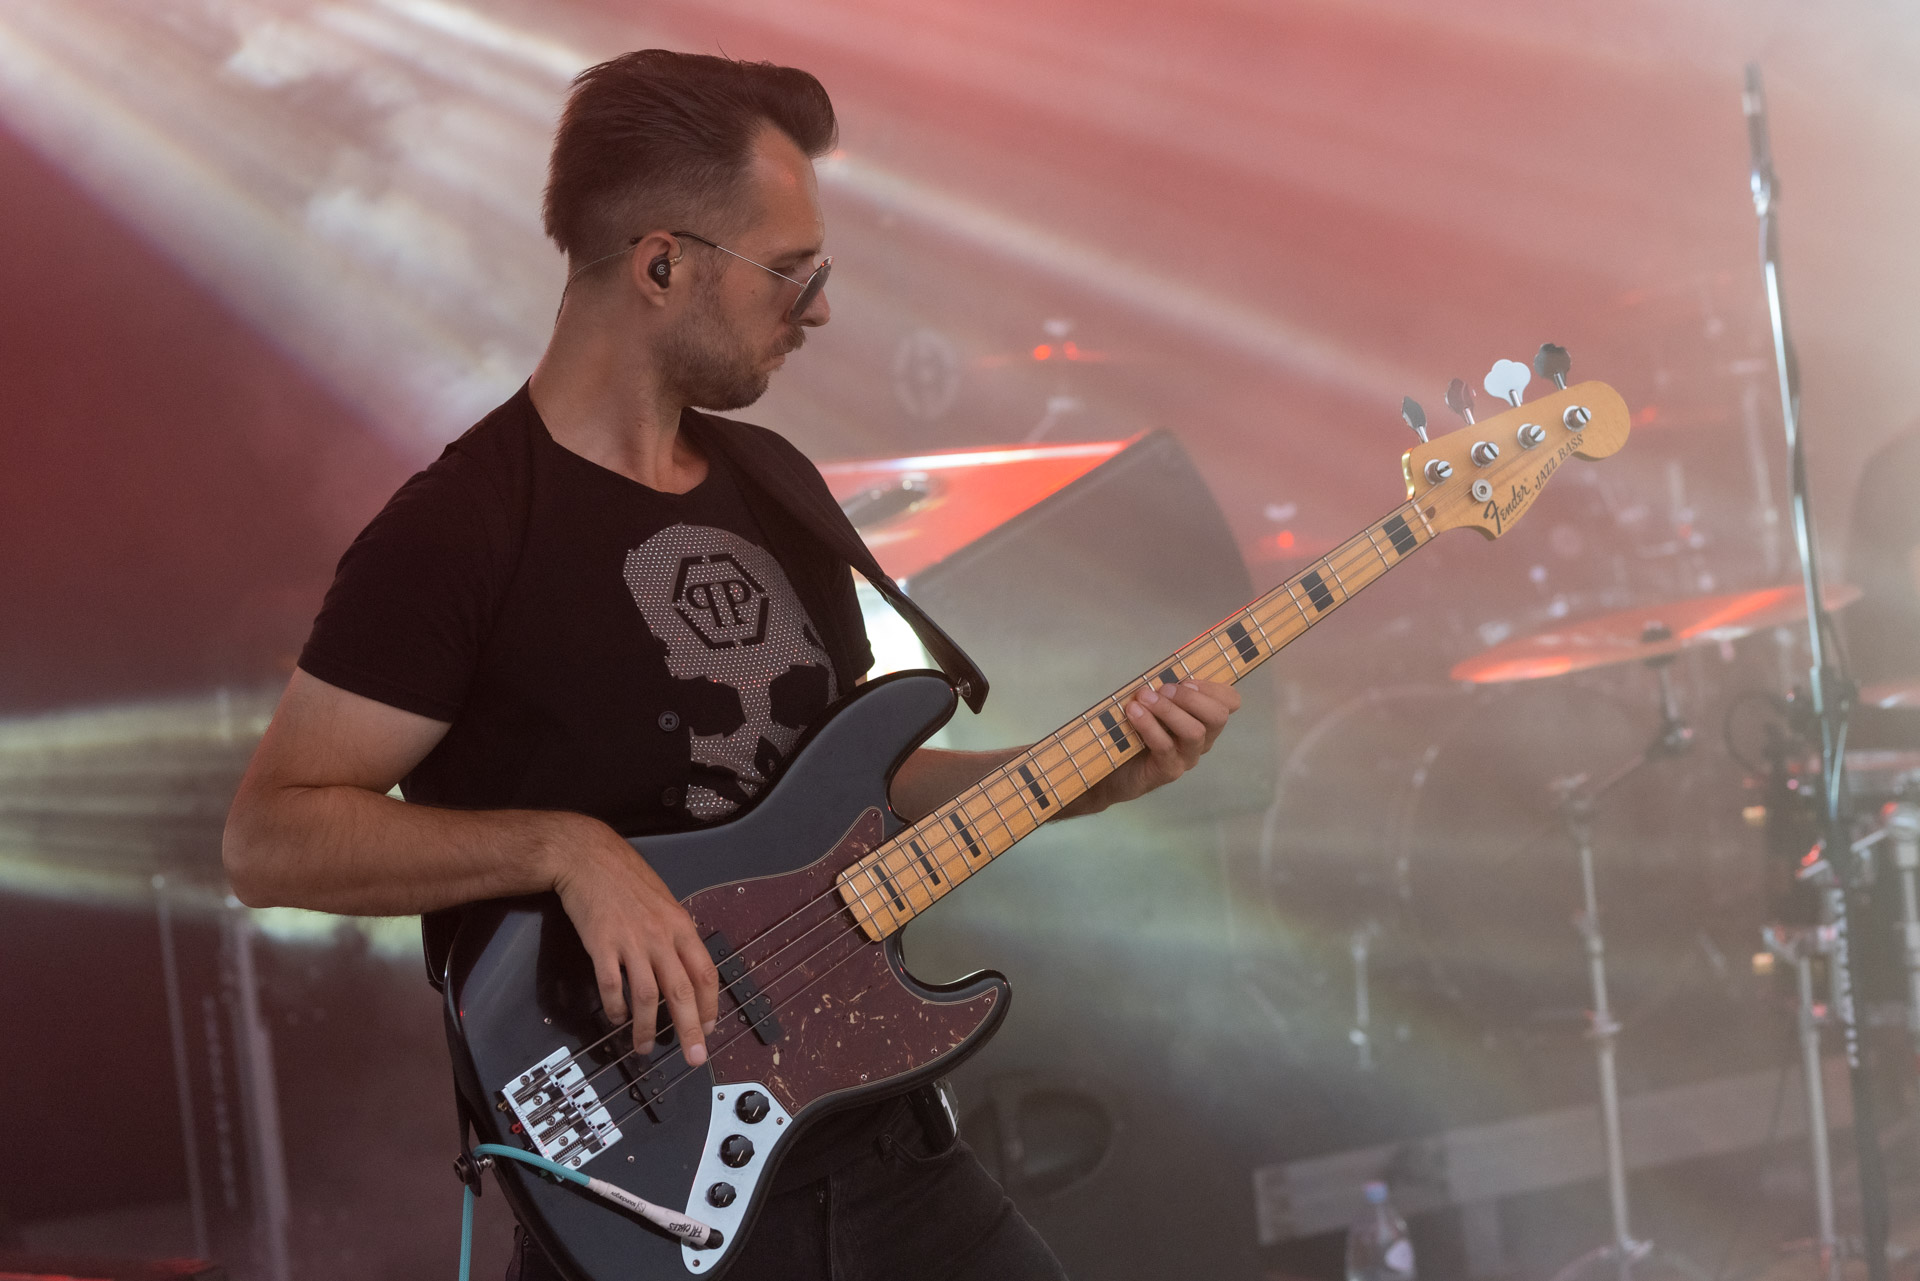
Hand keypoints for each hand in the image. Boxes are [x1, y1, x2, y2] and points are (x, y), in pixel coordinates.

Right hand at [551, 818, 720, 1064]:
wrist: (587, 857)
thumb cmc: (626, 876)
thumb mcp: (663, 900)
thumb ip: (675, 933)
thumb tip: (683, 966)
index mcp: (681, 926)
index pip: (705, 973)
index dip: (710, 1005)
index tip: (710, 1029)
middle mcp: (661, 937)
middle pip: (681, 992)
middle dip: (690, 1030)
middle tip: (695, 1058)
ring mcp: (630, 942)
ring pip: (646, 997)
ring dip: (646, 1028)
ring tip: (645, 1048)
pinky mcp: (601, 945)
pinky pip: (611, 987)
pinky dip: (615, 1009)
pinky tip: (617, 1019)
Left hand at [1070, 679, 1240, 814]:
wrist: (1113, 771)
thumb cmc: (1136, 731)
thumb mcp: (1152, 705)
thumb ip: (1163, 690)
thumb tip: (1161, 672)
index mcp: (1204, 718)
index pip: (1230, 702)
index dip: (1213, 687)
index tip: (1186, 680)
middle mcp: (1203, 739)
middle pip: (1218, 716)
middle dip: (1191, 697)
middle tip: (1163, 689)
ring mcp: (1188, 756)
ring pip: (1194, 732)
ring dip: (1168, 710)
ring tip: (1144, 698)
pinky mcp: (1169, 770)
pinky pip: (1166, 747)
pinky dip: (1149, 725)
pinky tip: (1134, 713)